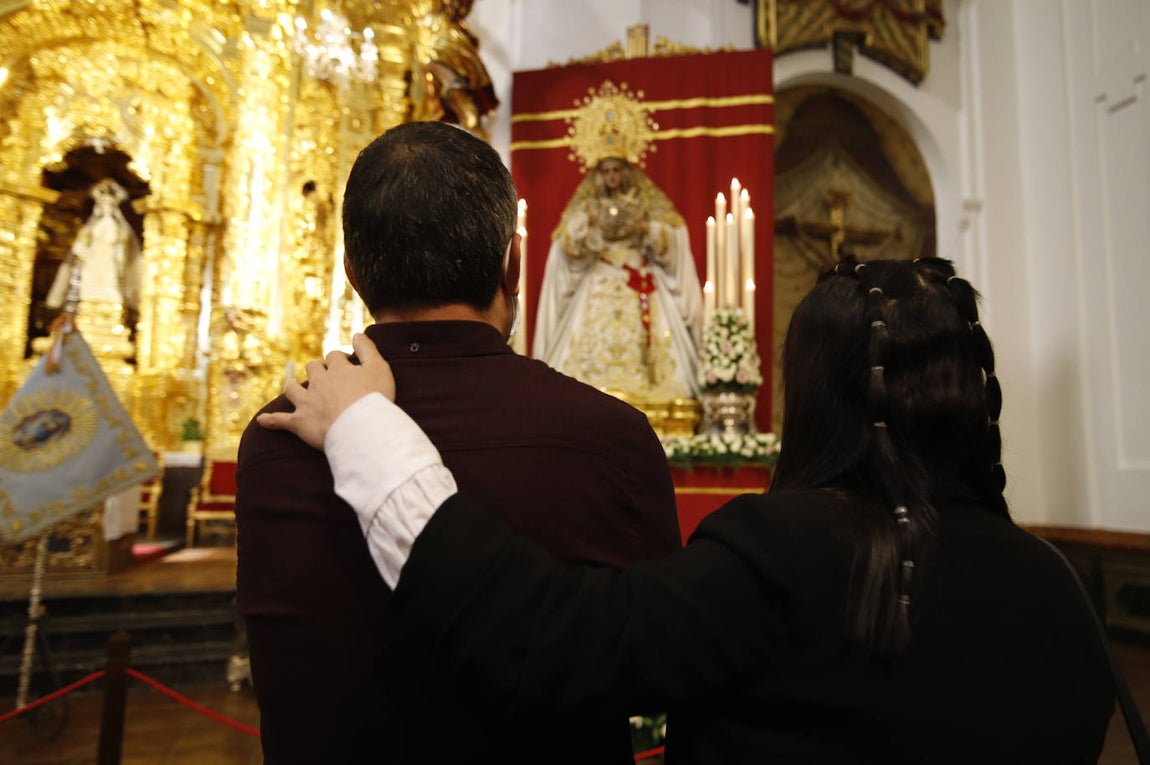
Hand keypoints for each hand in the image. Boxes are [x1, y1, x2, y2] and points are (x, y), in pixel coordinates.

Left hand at [257, 333, 394, 449]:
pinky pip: (280, 421)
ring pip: (293, 388)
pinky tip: (262, 421)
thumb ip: (368, 349)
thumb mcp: (379, 368)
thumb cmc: (374, 399)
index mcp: (338, 369)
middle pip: (313, 368)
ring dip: (293, 386)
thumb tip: (357, 334)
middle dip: (317, 370)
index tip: (348, 366)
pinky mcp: (299, 423)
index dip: (340, 360)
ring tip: (293, 386)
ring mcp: (307, 402)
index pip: (335, 357)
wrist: (361, 429)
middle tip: (326, 378)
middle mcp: (319, 382)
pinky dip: (271, 420)